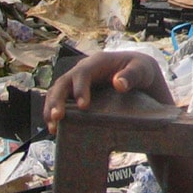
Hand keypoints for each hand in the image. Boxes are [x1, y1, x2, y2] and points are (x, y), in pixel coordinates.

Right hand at [43, 51, 172, 133]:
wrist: (139, 75)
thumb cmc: (141, 70)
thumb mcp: (142, 70)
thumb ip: (132, 75)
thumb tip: (118, 84)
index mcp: (96, 62)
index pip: (82, 73)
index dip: (80, 89)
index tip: (84, 106)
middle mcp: (82, 71)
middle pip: (62, 83)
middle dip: (56, 100)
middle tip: (57, 118)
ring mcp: (76, 82)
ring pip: (56, 93)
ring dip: (50, 109)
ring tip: (52, 129)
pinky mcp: (74, 94)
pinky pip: (60, 102)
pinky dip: (54, 114)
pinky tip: (55, 131)